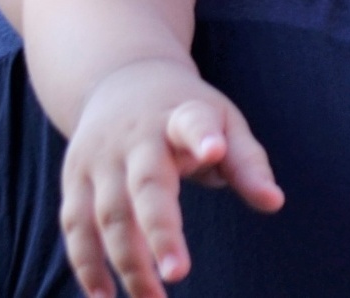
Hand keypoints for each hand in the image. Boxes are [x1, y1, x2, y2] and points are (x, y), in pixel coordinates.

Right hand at [60, 59, 284, 297]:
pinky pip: (75, 224)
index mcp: (180, 115)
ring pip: (108, 213)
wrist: (123, 75)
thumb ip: (247, 162)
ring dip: (127, 262)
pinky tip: (104, 295)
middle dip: (160, 230)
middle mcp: (136, 134)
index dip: (202, 136)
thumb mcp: (222, 121)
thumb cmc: (186, 112)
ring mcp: (101, 155)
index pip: (193, 122)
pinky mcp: (75, 175)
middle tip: (179, 273)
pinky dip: (86, 262)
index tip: (214, 151)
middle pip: (146, 183)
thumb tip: (274, 202)